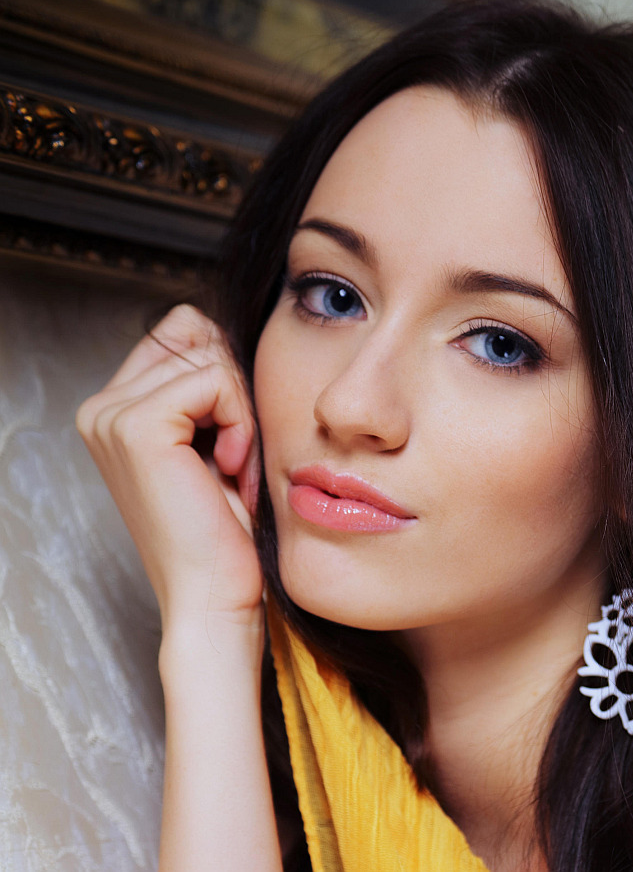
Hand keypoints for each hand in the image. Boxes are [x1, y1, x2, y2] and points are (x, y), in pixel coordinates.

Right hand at [77, 304, 262, 641]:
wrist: (216, 592)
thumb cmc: (226, 527)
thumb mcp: (219, 438)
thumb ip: (210, 383)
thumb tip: (224, 327)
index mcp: (117, 408)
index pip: (186, 329)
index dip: (227, 372)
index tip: (233, 435)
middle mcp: (102, 407)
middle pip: (199, 335)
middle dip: (236, 392)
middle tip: (235, 455)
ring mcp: (111, 415)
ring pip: (211, 358)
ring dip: (242, 413)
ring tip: (231, 466)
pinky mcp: (136, 426)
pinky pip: (214, 380)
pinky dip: (239, 421)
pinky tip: (226, 466)